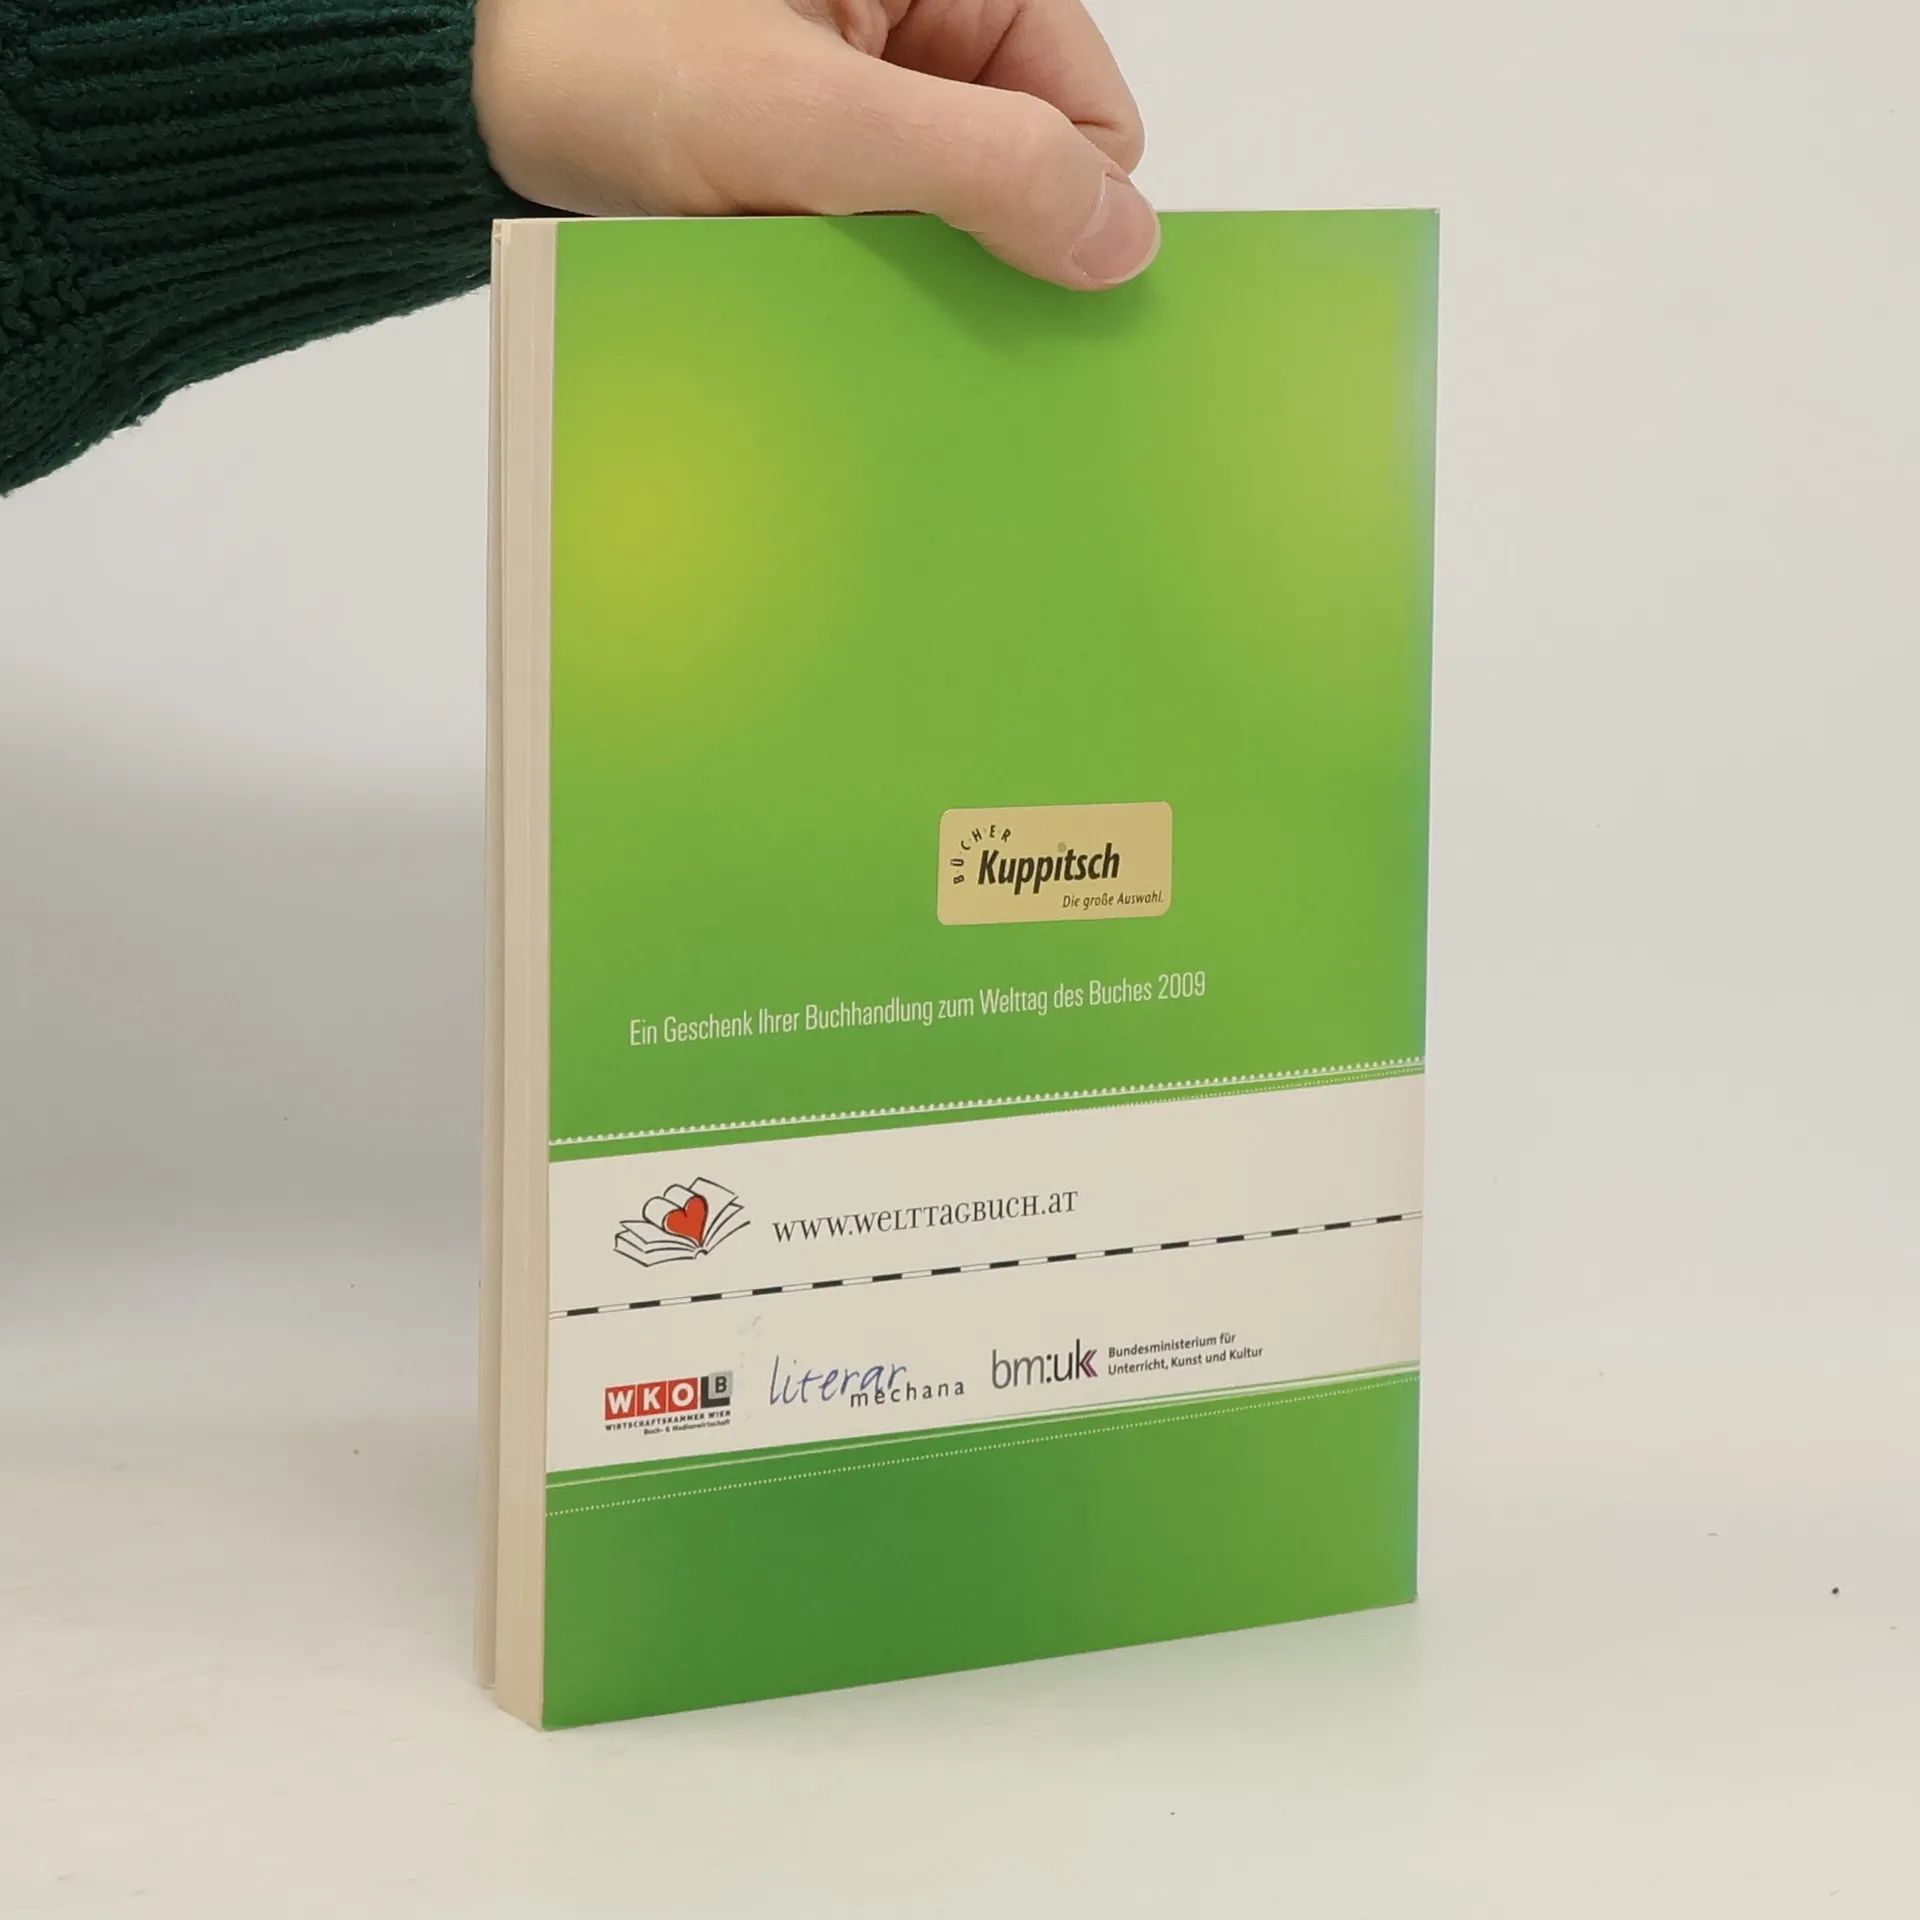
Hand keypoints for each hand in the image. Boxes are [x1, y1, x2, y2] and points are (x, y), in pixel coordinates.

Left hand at [472, 0, 1157, 289]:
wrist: (480, 89)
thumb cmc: (611, 54)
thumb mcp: (810, 116)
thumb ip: (978, 167)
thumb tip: (1120, 241)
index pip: (1094, 117)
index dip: (1060, 207)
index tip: (996, 273)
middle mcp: (928, 29)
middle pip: (1031, 173)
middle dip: (976, 245)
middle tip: (887, 268)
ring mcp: (877, 96)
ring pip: (962, 220)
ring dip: (910, 268)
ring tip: (821, 260)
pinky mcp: (827, 154)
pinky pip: (892, 239)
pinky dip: (861, 274)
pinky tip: (803, 273)